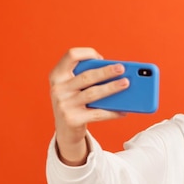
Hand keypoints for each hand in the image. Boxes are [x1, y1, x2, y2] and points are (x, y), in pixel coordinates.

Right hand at [49, 47, 129, 164]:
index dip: (87, 53)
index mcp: (57, 75)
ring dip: (112, 88)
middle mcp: (58, 89)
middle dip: (106, 71)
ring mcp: (64, 105)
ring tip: (126, 84)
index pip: (71, 55)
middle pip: (86, 76)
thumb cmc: (75, 102)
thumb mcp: (74, 87)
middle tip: (121, 68)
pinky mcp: (73, 119)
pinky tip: (123, 110)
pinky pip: (97, 113)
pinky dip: (112, 112)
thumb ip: (87, 77)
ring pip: (93, 93)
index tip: (101, 57)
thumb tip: (115, 73)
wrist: (65, 130)